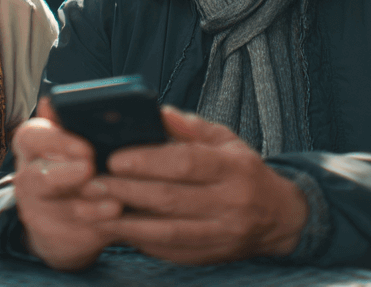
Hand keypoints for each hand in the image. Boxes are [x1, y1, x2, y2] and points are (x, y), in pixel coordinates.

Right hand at [11, 98, 122, 270]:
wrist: (61, 213)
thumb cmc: (73, 161)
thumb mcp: (71, 140)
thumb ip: (72, 120)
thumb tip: (56, 100)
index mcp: (31, 145)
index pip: (32, 137)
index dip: (58, 141)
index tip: (85, 147)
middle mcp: (27, 177)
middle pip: (39, 177)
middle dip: (66, 173)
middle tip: (91, 167)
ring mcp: (38, 209)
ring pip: (60, 207)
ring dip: (88, 201)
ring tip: (114, 198)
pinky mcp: (54, 234)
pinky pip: (75, 228)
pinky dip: (98, 220)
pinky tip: (116, 212)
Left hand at [85, 107, 308, 264]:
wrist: (279, 218)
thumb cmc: (243, 171)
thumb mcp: (226, 141)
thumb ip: (191, 128)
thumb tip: (158, 113)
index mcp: (233, 169)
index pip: (187, 163)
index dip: (148, 161)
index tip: (115, 158)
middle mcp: (230, 204)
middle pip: (171, 198)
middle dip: (126, 191)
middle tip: (91, 182)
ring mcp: (221, 235)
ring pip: (166, 232)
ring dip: (125, 221)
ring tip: (92, 210)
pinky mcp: (210, 257)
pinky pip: (169, 250)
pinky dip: (139, 240)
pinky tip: (115, 228)